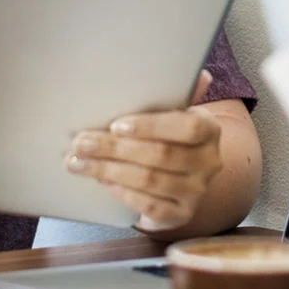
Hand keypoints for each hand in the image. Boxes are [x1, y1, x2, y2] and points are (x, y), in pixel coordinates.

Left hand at [68, 70, 222, 232]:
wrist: (181, 177)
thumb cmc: (170, 136)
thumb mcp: (174, 112)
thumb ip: (176, 94)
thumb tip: (198, 74)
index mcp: (210, 129)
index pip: (186, 126)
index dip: (151, 126)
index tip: (116, 125)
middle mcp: (209, 162)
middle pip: (160, 155)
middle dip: (115, 148)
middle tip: (81, 142)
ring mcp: (196, 192)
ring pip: (149, 180)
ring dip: (108, 170)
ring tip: (79, 162)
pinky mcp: (180, 215)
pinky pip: (147, 205)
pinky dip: (121, 192)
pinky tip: (100, 180)